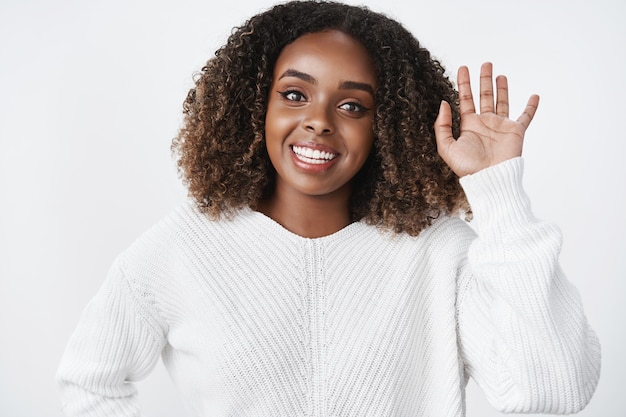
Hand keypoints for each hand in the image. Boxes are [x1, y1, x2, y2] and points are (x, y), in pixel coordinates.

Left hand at [434, 62, 538, 176]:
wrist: (489, 179)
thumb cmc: (467, 168)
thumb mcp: (447, 147)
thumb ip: (443, 126)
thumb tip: (444, 103)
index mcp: (469, 125)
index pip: (465, 99)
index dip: (463, 84)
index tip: (462, 68)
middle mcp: (485, 123)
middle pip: (484, 96)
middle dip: (483, 80)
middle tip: (484, 64)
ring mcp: (501, 126)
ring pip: (502, 101)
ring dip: (501, 88)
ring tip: (499, 74)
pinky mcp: (516, 131)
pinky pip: (525, 116)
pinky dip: (531, 106)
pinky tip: (534, 96)